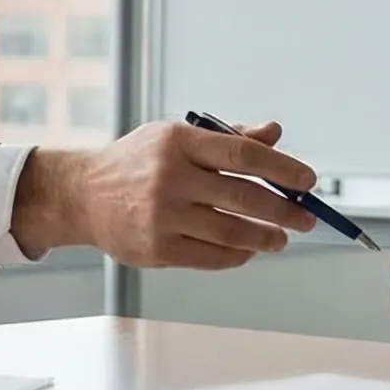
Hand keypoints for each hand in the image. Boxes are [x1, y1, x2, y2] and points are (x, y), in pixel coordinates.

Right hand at [12, 119, 319, 269]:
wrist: (81, 195)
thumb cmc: (135, 163)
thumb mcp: (175, 138)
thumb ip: (227, 138)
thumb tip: (275, 132)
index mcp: (178, 143)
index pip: (243, 154)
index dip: (282, 168)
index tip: (308, 181)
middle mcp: (170, 178)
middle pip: (245, 198)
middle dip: (285, 211)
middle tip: (306, 217)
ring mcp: (163, 216)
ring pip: (232, 232)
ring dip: (266, 238)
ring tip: (280, 239)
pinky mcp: (157, 248)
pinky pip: (211, 256)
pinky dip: (237, 255)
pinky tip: (248, 250)